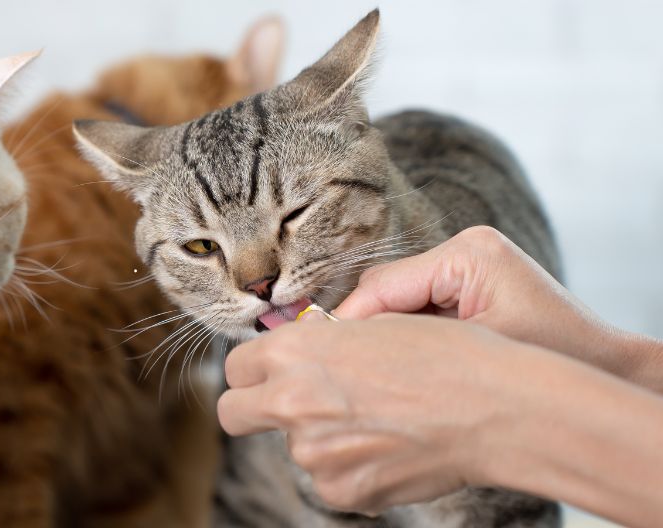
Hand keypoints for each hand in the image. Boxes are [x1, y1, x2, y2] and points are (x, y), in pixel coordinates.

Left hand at [217, 314, 547, 512]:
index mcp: (293, 352)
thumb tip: (299, 354)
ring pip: (294, 447)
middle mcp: (291, 401)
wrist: (495, 408)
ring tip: (379, 419)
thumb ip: (320, 344)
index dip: (256, 369)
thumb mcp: (373, 326)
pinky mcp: (341, 490)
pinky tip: (392, 446)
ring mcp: (313, 452)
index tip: (271, 373)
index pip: (236, 366)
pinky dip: (352, 467)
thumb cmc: (443, 354)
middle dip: (252, 407)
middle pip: (234, 412)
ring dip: (320, 437)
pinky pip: (330, 478)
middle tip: (287, 405)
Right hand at [334, 226, 651, 384]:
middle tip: (348, 371)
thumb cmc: (551, 363)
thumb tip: (342, 343)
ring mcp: (468, 262)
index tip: (324, 359)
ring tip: (378, 371)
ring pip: (395, 298)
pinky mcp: (469, 282)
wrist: (605, 370)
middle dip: (366, 329)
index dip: (348, 324)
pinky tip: (407, 364)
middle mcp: (465, 247)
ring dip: (385, 333)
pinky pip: (417, 305)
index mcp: (468, 254)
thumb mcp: (470, 354)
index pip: (382, 284)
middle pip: (384, 287)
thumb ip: (405, 340)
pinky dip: (407, 334)